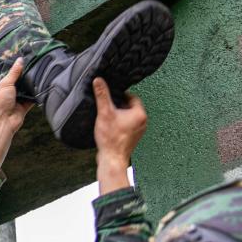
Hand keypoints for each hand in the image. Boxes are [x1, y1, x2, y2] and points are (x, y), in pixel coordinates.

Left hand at [0, 58, 31, 164]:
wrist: (3, 123)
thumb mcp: (5, 83)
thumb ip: (14, 72)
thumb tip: (20, 60)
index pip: (3, 77)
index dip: (11, 71)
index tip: (20, 63)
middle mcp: (2, 95)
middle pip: (14, 84)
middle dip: (22, 79)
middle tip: (32, 68)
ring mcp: (12, 102)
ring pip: (23, 91)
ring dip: (28, 87)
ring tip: (37, 75)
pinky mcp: (21, 108)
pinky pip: (30, 100)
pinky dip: (34, 95)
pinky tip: (40, 87)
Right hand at [93, 79, 146, 193]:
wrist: (112, 160)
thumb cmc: (111, 139)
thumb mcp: (104, 113)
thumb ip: (102, 95)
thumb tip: (98, 81)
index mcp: (140, 114)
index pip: (131, 96)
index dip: (119, 96)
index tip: (110, 98)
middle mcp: (142, 122)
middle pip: (129, 106)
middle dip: (118, 106)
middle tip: (107, 109)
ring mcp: (139, 131)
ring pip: (128, 116)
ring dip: (118, 115)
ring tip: (108, 119)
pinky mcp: (133, 138)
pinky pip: (127, 125)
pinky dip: (119, 124)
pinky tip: (110, 128)